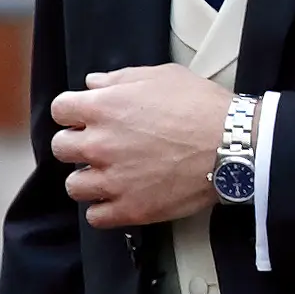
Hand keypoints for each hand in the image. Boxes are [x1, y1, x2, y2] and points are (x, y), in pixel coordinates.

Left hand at [51, 66, 230, 226]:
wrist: (233, 145)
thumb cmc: (203, 106)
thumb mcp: (163, 76)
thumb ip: (121, 79)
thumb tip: (93, 84)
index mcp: (104, 108)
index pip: (61, 110)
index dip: (74, 113)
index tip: (86, 118)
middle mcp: (100, 144)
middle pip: (61, 148)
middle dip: (78, 145)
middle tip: (101, 147)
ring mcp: (113, 179)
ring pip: (74, 186)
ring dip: (89, 180)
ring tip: (111, 176)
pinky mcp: (130, 209)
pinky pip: (96, 216)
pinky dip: (104, 209)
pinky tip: (120, 199)